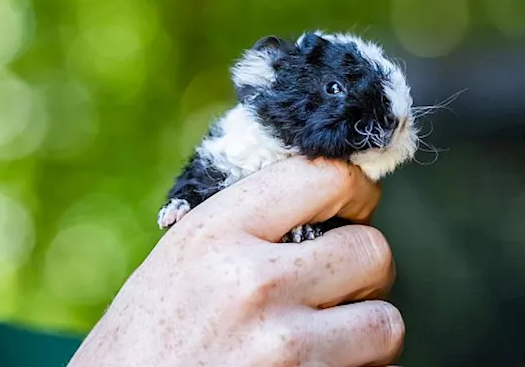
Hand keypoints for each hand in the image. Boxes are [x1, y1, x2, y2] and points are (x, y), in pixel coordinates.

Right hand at [69, 157, 402, 366]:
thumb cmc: (138, 346)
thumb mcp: (174, 263)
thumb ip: (243, 229)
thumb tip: (327, 200)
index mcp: (215, 234)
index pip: (324, 177)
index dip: (353, 191)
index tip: (350, 207)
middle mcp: (254, 283)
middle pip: (372, 251)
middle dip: (362, 271)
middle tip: (335, 288)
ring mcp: (286, 347)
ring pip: (385, 323)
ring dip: (364, 333)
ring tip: (324, 341)